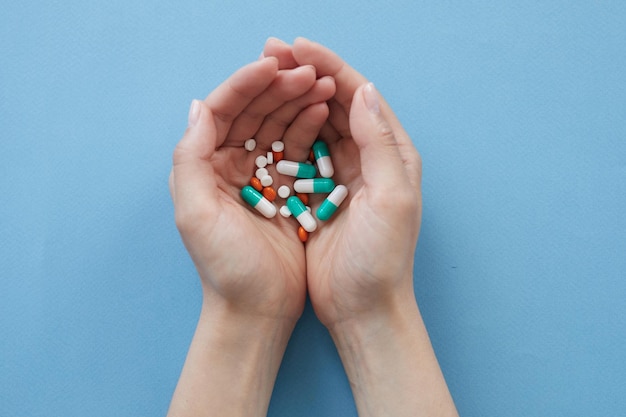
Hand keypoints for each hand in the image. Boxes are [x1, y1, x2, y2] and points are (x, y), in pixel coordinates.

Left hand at [169, 57, 333, 321]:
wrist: (257, 310)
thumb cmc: (226, 268)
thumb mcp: (196, 215)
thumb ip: (190, 159)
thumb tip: (199, 106)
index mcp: (203, 167)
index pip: (221, 111)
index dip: (245, 84)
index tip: (273, 65)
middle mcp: (228, 165)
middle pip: (251, 112)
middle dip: (277, 87)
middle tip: (307, 72)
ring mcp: (259, 175)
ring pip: (275, 125)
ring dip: (295, 101)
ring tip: (321, 84)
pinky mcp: (285, 188)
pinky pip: (295, 147)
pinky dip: (308, 126)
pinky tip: (323, 112)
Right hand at [264, 38, 457, 416]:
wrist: (363, 308)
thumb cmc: (383, 259)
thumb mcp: (391, 198)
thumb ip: (381, 143)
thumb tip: (365, 90)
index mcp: (392, 153)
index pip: (360, 96)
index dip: (329, 67)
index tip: (296, 46)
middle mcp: (369, 158)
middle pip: (336, 103)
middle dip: (305, 74)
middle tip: (271, 50)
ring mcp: (342, 175)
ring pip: (316, 123)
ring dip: (291, 97)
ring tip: (263, 73)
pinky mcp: (320, 193)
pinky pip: (301, 152)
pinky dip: (284, 131)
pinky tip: (264, 118)